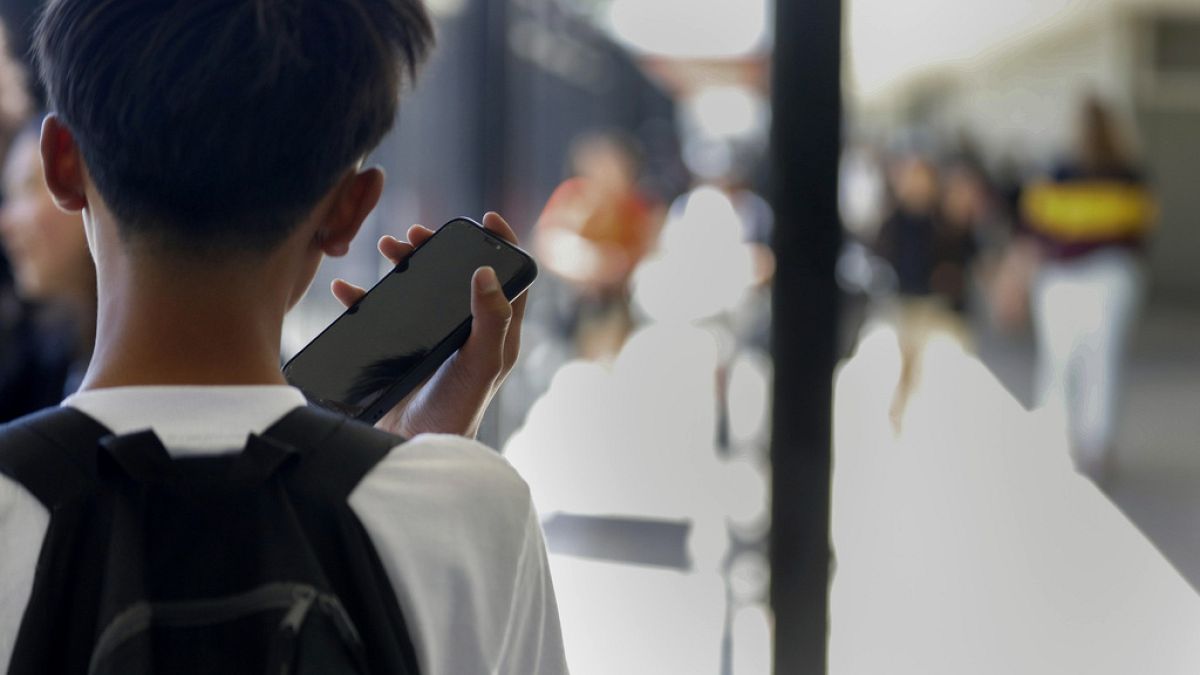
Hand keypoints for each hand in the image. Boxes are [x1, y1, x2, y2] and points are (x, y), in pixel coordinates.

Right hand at [330, 212, 527, 438]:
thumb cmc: (457, 409)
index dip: (501, 245)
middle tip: (415, 235)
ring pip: (419, 289)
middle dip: (437, 249)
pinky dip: (363, 298)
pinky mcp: (400, 351)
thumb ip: (491, 319)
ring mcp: (432, 340)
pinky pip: (380, 316)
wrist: (414, 449)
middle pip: (455, 275)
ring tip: (386, 247)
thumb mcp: (481, 362)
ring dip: (403, 264)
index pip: (507, 278)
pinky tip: (346, 289)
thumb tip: (486, 271)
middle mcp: (466, 331)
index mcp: (495, 331)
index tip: (484, 219)